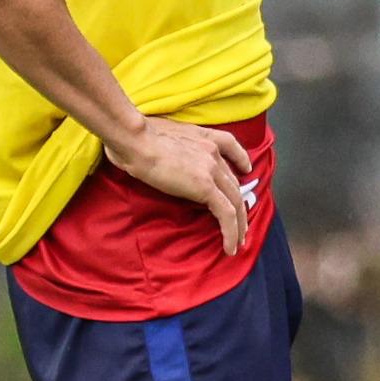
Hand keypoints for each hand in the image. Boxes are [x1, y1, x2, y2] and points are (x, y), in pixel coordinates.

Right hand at [103, 116, 253, 254]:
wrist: (135, 140)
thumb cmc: (134, 136)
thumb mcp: (159, 133)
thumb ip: (170, 144)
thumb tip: (158, 155)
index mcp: (203, 136)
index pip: (230, 147)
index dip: (240, 161)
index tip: (245, 170)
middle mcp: (213, 152)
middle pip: (233, 182)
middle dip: (238, 203)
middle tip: (241, 222)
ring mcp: (211, 169)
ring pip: (235, 201)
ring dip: (239, 224)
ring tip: (239, 242)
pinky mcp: (205, 187)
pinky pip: (226, 214)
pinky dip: (231, 232)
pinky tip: (230, 247)